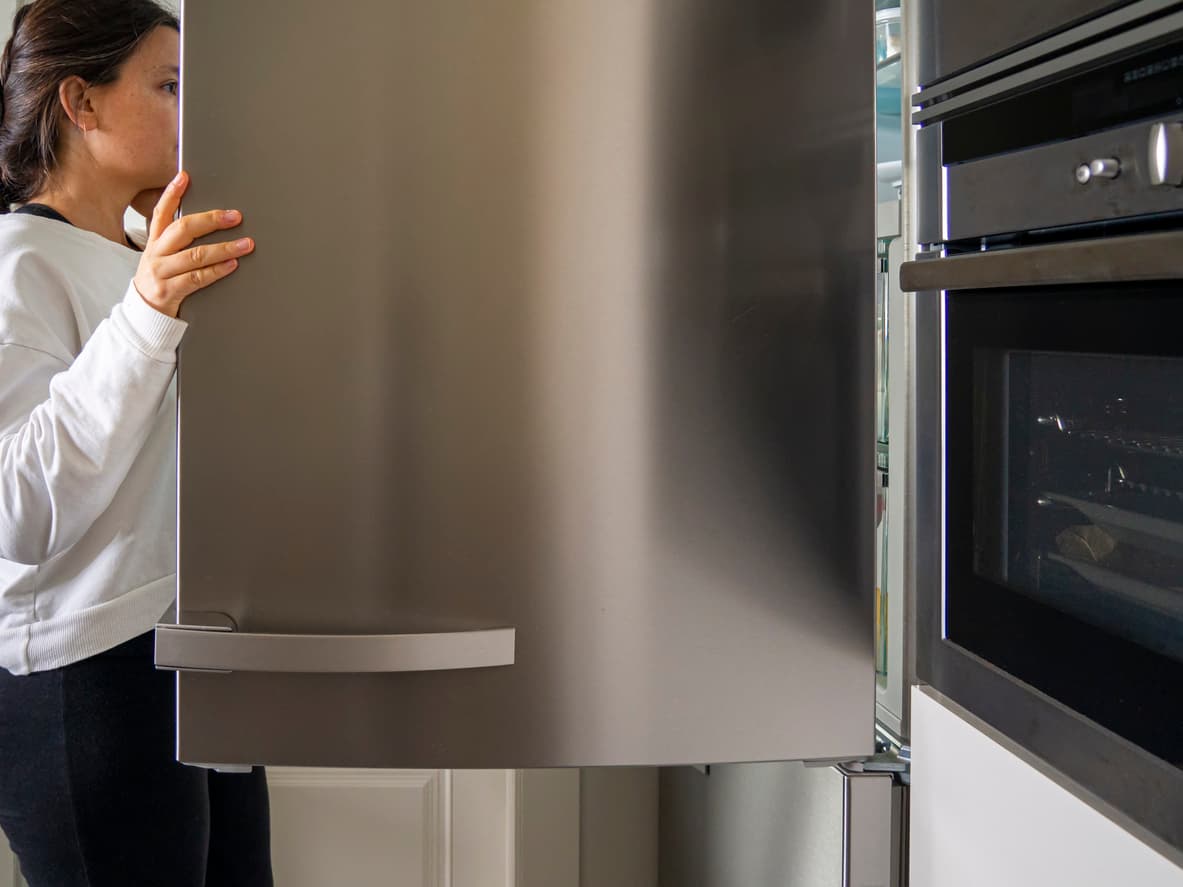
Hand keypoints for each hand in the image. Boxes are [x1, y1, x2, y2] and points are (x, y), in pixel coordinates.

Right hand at [132, 170, 254, 317]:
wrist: (144, 313)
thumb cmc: (161, 281)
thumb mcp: (162, 257)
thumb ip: (178, 241)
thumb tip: (210, 222)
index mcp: (154, 242)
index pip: (161, 212)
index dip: (171, 193)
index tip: (184, 177)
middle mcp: (157, 254)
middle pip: (183, 229)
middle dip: (211, 220)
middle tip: (235, 216)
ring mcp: (162, 272)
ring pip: (195, 255)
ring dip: (224, 247)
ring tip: (246, 243)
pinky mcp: (169, 291)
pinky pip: (197, 278)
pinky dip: (217, 270)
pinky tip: (233, 264)